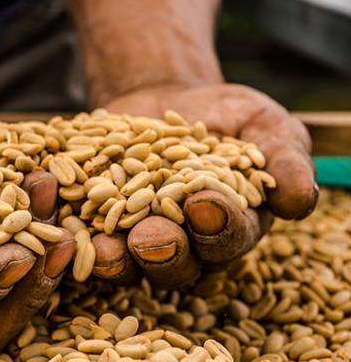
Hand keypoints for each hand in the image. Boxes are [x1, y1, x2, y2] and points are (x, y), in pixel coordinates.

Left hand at [92, 83, 317, 287]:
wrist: (166, 100)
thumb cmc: (224, 116)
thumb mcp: (262, 125)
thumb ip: (283, 159)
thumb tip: (300, 199)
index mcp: (229, 229)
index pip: (227, 237)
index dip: (219, 226)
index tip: (207, 204)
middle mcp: (183, 245)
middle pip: (174, 261)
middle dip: (163, 251)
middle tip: (150, 238)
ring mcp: (133, 238)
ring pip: (125, 261)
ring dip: (113, 258)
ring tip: (102, 247)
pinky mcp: (93, 223)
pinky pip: (82, 235)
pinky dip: (72, 231)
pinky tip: (61, 222)